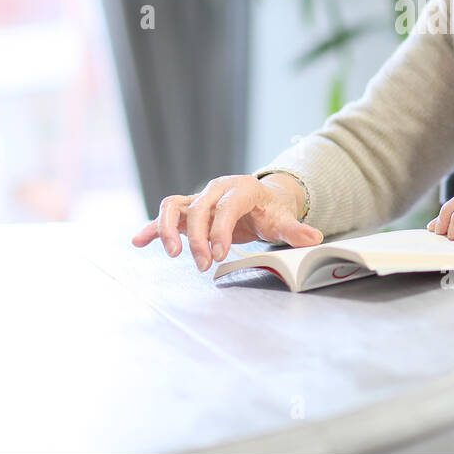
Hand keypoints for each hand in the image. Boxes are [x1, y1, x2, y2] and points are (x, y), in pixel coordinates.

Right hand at [131, 174, 321, 271]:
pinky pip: (167, 215)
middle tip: (204, 265)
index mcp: (242, 188)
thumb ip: (295, 230)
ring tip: (170, 253)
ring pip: (174, 206)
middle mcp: (217, 189)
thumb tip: (314, 238)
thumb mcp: (284, 218)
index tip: (220, 254)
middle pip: (198, 208)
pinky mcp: (188, 210)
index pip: (226, 206)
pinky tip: (139, 241)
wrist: (263, 200)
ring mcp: (200, 198)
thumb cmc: (272, 210)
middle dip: (198, 238)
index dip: (221, 229)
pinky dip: (152, 227)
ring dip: (167, 228)